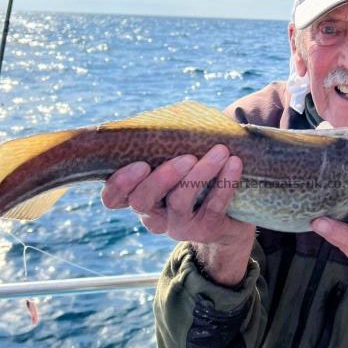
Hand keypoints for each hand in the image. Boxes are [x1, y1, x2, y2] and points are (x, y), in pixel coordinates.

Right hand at [101, 144, 254, 247]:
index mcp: (139, 194)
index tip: (141, 164)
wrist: (234, 213)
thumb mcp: (179, 156)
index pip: (113, 197)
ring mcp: (178, 226)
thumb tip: (172, 118)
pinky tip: (234, 163)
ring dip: (200, 173)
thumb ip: (166, 140)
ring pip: (179, 202)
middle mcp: (153, 215)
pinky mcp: (206, 230)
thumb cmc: (198, 173)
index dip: (120, 184)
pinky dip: (224, 183)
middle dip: (162, 177)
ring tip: (220, 151)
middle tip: (187, 157)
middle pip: (142, 200)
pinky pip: (213, 207)